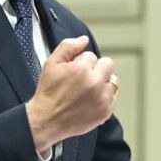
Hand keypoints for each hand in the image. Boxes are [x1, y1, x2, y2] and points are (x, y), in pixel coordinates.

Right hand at [25, 35, 118, 153]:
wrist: (47, 120)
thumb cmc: (48, 93)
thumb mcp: (51, 64)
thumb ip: (68, 46)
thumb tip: (83, 40)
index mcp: (80, 69)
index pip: (91, 55)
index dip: (81, 63)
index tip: (74, 72)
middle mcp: (94, 83)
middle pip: (108, 64)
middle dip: (97, 68)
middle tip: (84, 78)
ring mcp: (102, 98)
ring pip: (113, 81)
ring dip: (103, 82)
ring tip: (89, 90)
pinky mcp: (106, 111)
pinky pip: (114, 97)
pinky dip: (105, 97)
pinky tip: (91, 100)